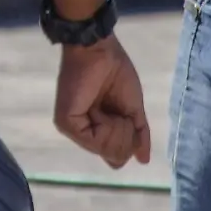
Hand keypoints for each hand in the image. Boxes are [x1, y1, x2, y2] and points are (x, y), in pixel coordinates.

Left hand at [53, 35, 151, 168]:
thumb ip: (138, 133)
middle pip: (115, 157)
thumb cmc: (116, 72)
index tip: (128, 117)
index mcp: (98, 129)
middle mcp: (84, 133)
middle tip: (118, 110)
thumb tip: (144, 161)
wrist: (100, 49)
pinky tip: (100, 108)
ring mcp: (73, 129)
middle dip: (126, 134)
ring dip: (118, 128)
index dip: (130, 140)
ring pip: (107, 151)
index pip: (117, 156)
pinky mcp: (66, 123)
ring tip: (108, 105)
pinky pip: (96, 140)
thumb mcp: (133, 108)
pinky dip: (107, 125)